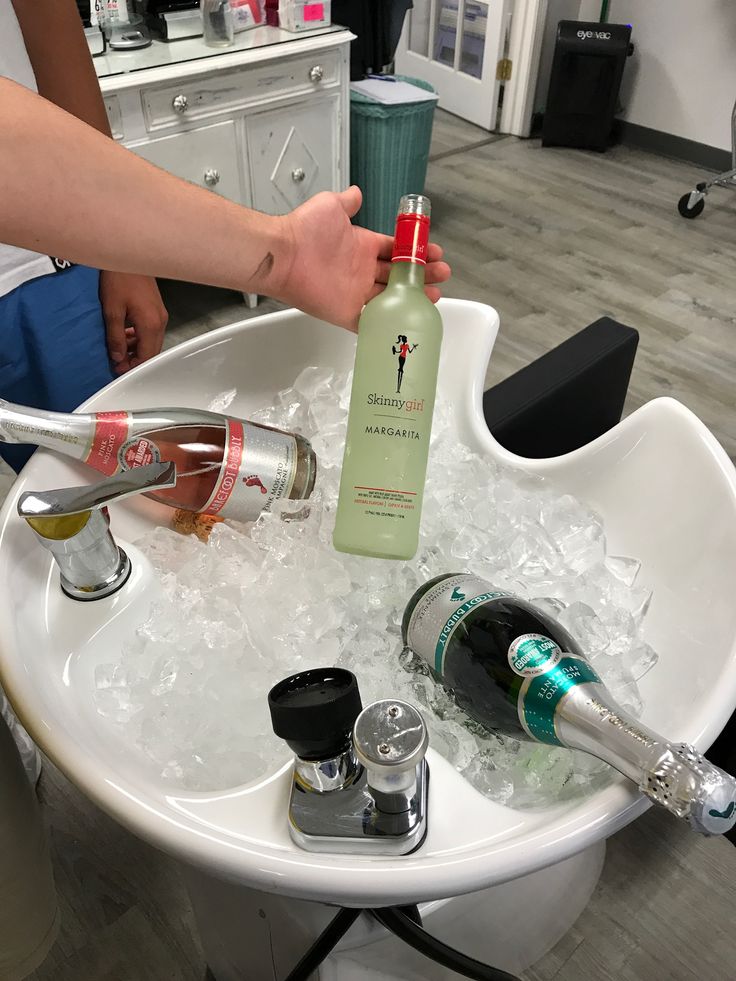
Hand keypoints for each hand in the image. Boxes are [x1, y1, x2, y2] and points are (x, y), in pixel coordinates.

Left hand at [99, 271, 167, 373]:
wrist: (128, 254)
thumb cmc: (120, 277)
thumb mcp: (112, 310)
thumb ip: (115, 337)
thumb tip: (117, 355)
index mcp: (150, 324)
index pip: (145, 356)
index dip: (132, 366)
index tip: (118, 369)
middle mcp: (160, 321)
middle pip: (151, 351)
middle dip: (135, 360)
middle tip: (118, 363)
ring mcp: (160, 314)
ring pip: (152, 341)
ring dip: (137, 349)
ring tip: (119, 350)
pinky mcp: (156, 308)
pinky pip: (151, 331)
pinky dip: (140, 338)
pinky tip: (126, 335)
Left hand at [277, 187, 450, 330]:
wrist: (285, 255)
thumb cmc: (305, 229)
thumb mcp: (331, 206)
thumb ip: (347, 202)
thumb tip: (357, 193)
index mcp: (363, 246)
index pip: (396, 251)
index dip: (416, 252)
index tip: (434, 253)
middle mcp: (362, 270)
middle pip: (399, 275)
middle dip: (422, 274)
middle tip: (442, 274)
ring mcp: (357, 294)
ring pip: (392, 299)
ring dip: (414, 297)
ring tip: (436, 294)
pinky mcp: (349, 314)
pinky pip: (373, 323)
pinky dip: (390, 323)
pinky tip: (411, 319)